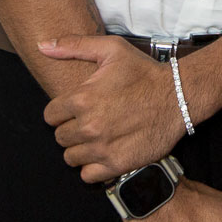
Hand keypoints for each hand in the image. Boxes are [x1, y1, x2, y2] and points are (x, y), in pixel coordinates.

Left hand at [40, 35, 181, 181]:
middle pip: (60, 138)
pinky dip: (93, 167)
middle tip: (92, 121)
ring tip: (99, 137)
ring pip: (71, 158)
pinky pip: (87, 175)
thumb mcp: (112, 49)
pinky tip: (106, 152)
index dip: (62, 111)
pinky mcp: (117, 164)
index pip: (50, 116)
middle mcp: (89, 126)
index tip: (77, 109)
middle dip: (72, 130)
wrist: (179, 96)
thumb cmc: (144, 72)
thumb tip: (42, 46)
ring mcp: (102, 148)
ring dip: (81, 149)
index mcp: (82, 99)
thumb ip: (74, 46)